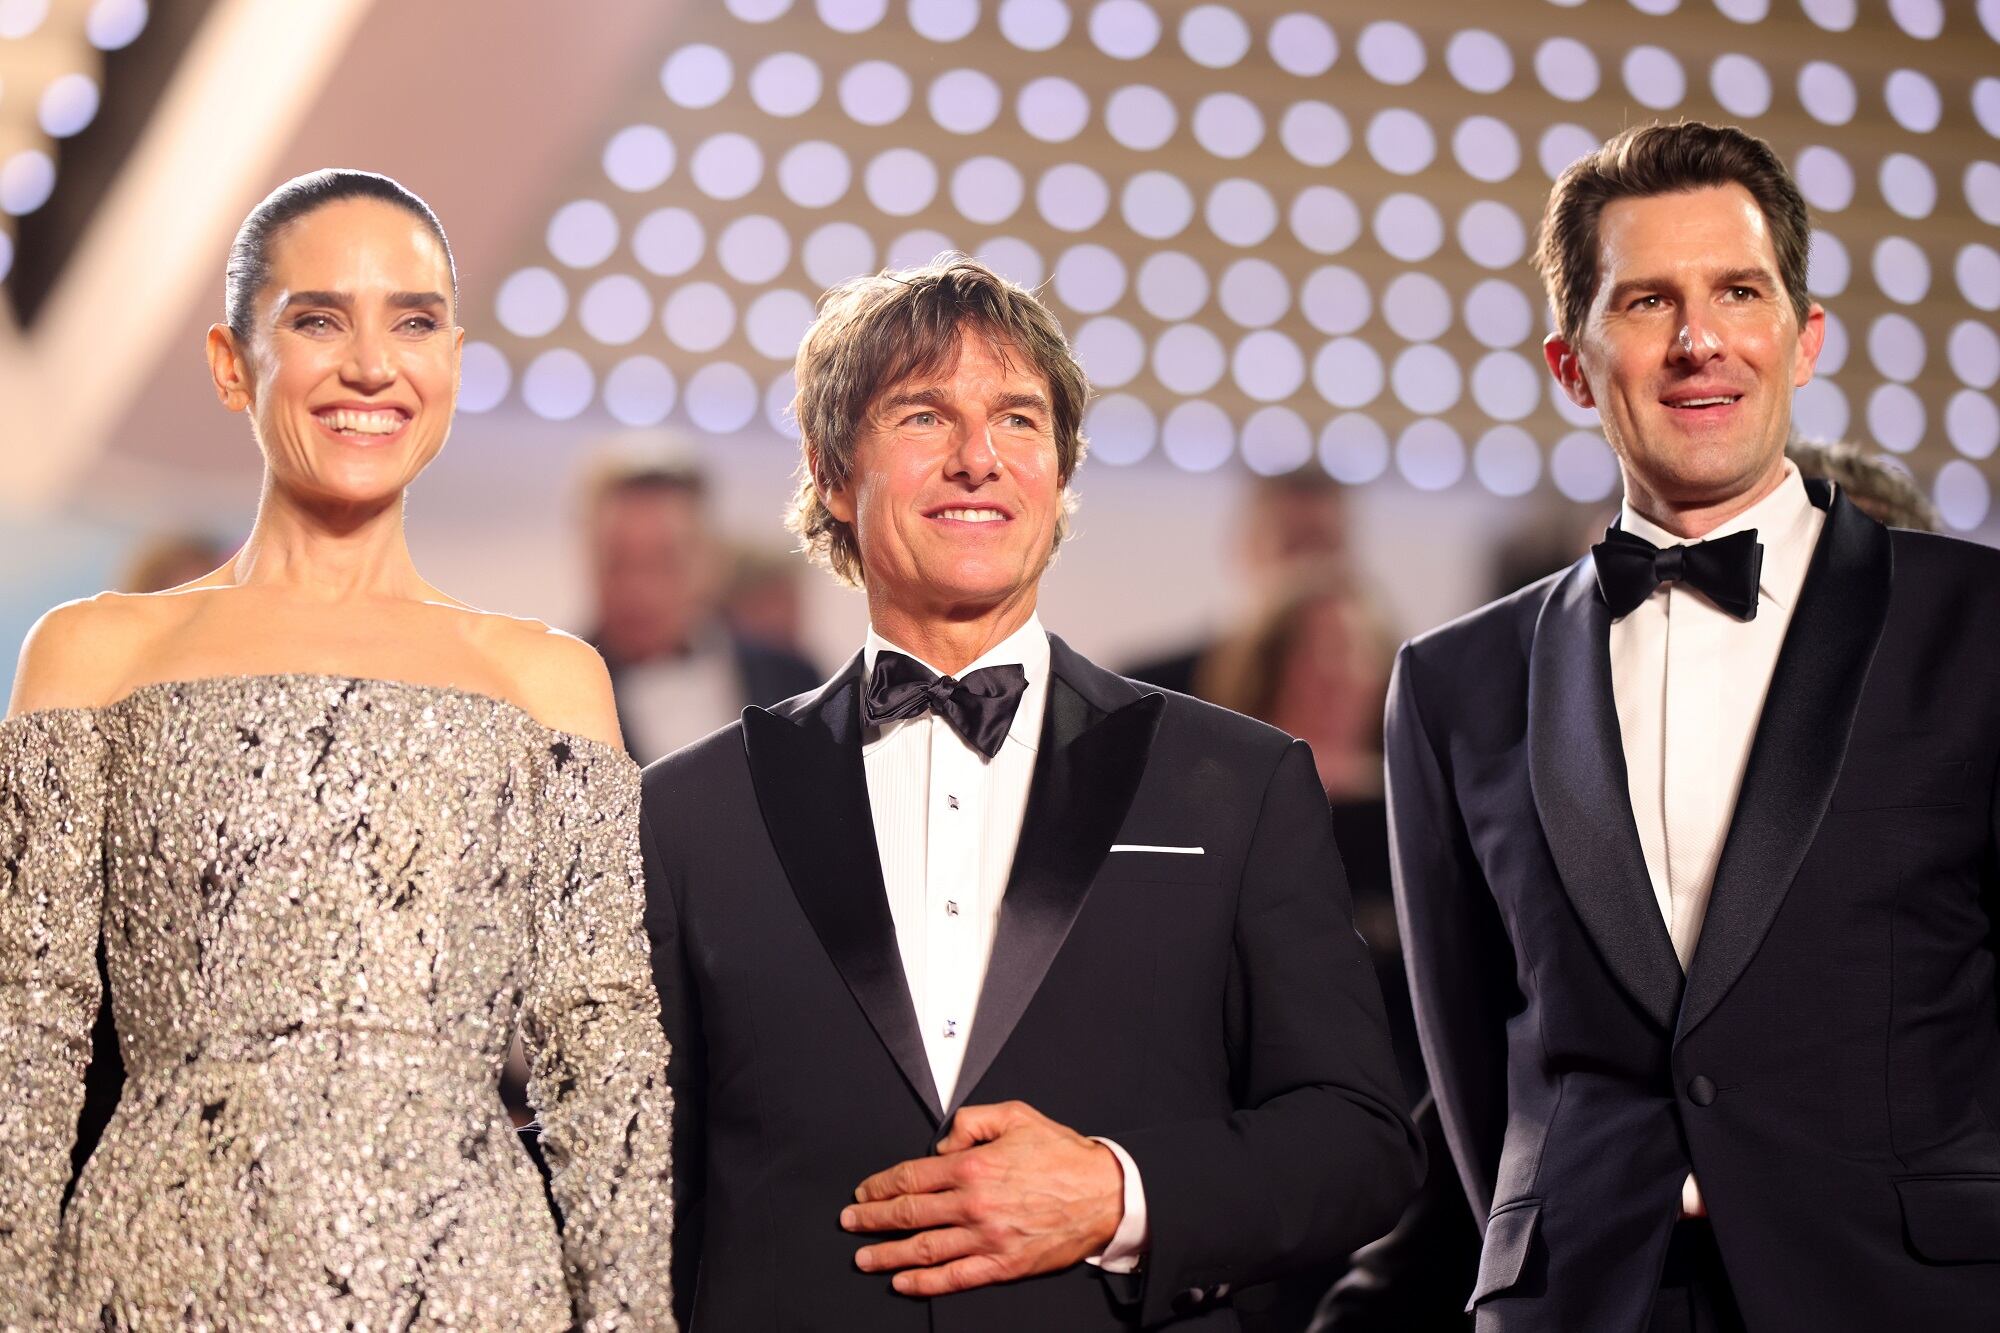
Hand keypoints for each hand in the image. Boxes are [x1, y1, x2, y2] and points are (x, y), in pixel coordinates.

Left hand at [841, 1100, 1125, 1296]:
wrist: (1105, 1194)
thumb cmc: (1063, 1155)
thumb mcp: (1016, 1115)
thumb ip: (971, 1122)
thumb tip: (941, 1143)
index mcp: (973, 1165)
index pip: (911, 1177)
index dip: (881, 1185)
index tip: (864, 1190)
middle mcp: (973, 1203)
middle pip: (907, 1214)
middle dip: (871, 1219)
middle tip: (849, 1222)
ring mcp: (986, 1238)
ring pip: (923, 1249)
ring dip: (886, 1255)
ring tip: (863, 1258)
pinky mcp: (1002, 1265)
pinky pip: (954, 1277)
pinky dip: (923, 1283)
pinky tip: (902, 1283)